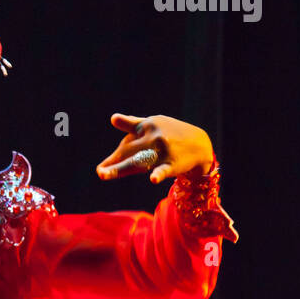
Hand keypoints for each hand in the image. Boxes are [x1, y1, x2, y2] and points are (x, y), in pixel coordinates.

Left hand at [96, 113, 213, 184]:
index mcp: (146, 127)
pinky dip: (159, 174)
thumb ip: (133, 123)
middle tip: (99, 173)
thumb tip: (113, 118)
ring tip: (105, 174)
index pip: (126, 144)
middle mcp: (152, 137)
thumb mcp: (154, 124)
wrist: (200, 144)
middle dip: (113, 163)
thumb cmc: (172, 133)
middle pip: (128, 153)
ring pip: (139, 161)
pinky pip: (164, 170)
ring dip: (122, 168)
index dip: (113, 157)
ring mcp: (163, 151)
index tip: (100, 169)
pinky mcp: (173, 164)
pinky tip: (152, 179)